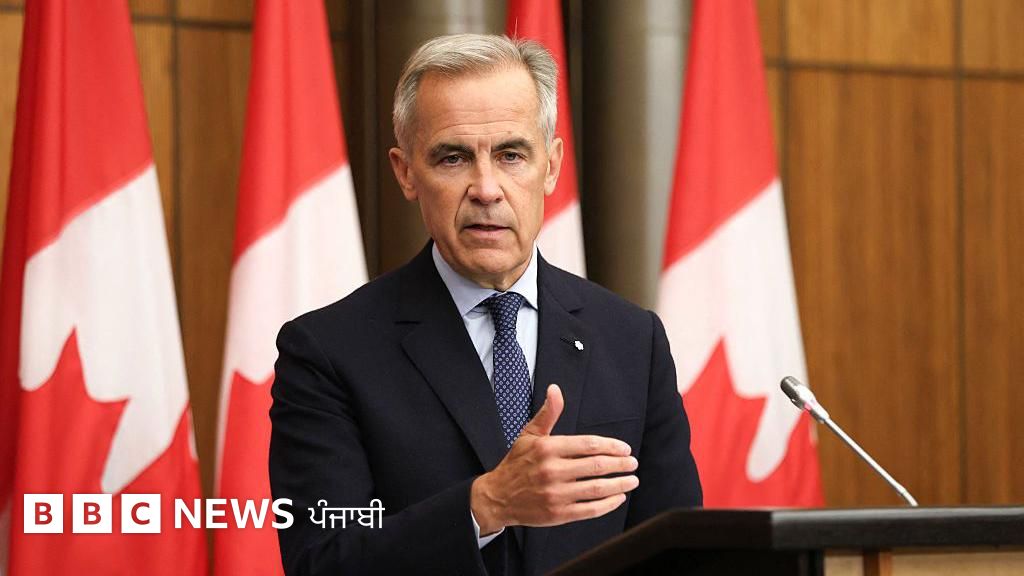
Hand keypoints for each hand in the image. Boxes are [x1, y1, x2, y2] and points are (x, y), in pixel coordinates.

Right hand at [470, 384, 638, 534]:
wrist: (497, 496)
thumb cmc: (516, 463)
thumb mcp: (529, 435)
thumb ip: (548, 413)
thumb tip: (555, 389)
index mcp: (547, 448)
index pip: (589, 445)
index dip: (611, 446)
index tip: (624, 449)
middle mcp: (552, 470)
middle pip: (597, 466)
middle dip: (620, 464)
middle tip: (632, 463)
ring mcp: (556, 494)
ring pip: (597, 488)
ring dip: (619, 484)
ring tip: (631, 480)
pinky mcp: (558, 514)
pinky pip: (590, 509)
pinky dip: (608, 504)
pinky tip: (617, 498)